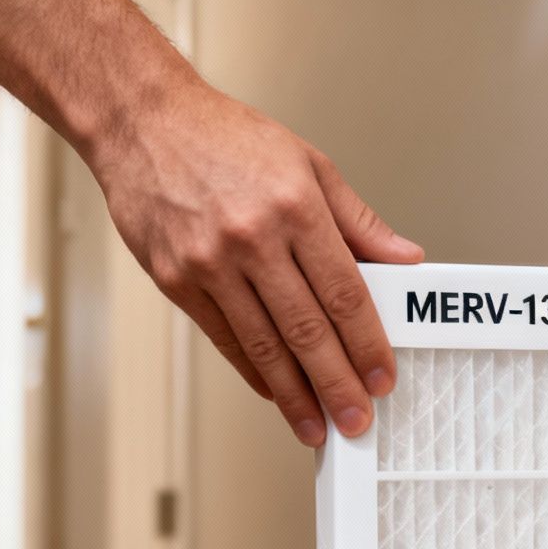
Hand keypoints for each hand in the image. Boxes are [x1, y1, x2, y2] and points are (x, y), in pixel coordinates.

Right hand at [90, 81, 423, 446]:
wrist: (142, 123)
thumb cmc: (224, 137)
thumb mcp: (308, 162)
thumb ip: (357, 219)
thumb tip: (404, 258)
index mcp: (295, 206)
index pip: (344, 291)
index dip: (367, 342)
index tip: (382, 376)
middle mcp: (253, 237)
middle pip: (307, 329)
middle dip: (337, 383)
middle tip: (357, 420)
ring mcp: (210, 262)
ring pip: (264, 345)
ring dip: (295, 394)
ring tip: (317, 425)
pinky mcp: (176, 279)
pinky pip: (224, 338)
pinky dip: (253, 371)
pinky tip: (274, 392)